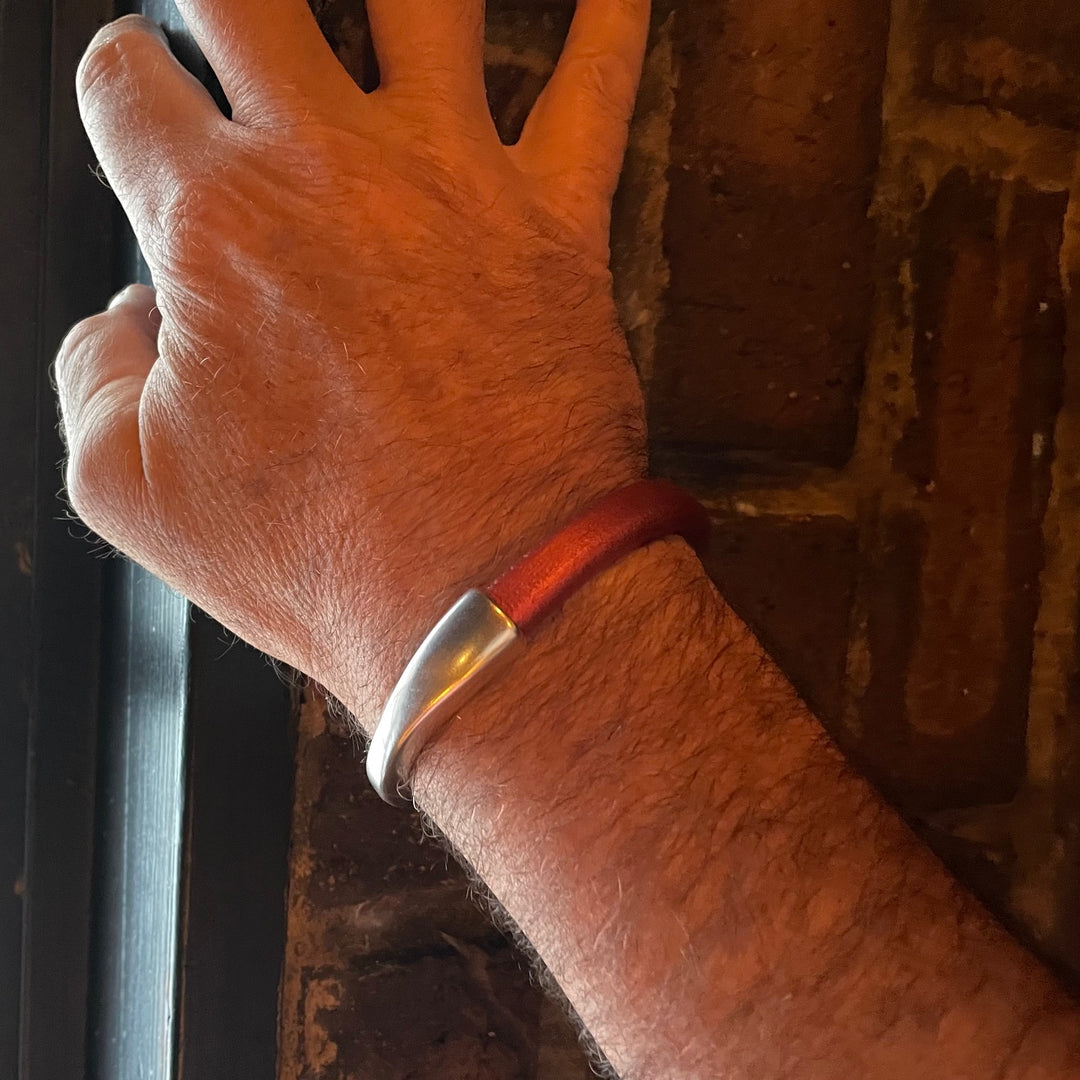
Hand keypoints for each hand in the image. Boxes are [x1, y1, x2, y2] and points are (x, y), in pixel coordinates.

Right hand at [56, 0, 649, 720]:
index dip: (122, 84)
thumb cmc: (326, 554)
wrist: (484, 595)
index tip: (142, 106)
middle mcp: (332, 168)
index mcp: (215, 220)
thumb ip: (92, 379)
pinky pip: (594, 89)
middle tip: (229, 8)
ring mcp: (453, 182)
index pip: (128, 86)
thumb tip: (127, 323)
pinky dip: (608, 26)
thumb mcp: (133, 491)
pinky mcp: (557, 223)